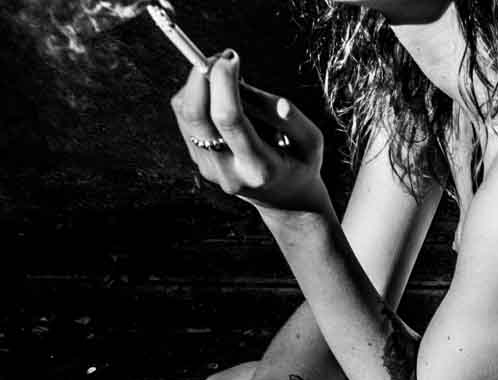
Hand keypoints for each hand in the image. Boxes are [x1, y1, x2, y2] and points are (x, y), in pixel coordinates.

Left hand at [171, 50, 330, 216]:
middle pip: (195, 114)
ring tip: (228, 79)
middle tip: (221, 58)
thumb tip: (259, 93)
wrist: (286, 201)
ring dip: (200, 84)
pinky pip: (186, 118)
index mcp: (259, 168)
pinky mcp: (199, 161)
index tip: (232, 58)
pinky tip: (221, 96)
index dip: (224, 81)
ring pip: (185, 113)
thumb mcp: (311, 141)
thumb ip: (290, 117)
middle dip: (201, 76)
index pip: (229, 118)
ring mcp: (209, 168)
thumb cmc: (301, 164)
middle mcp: (228, 171)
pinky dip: (199, 97)